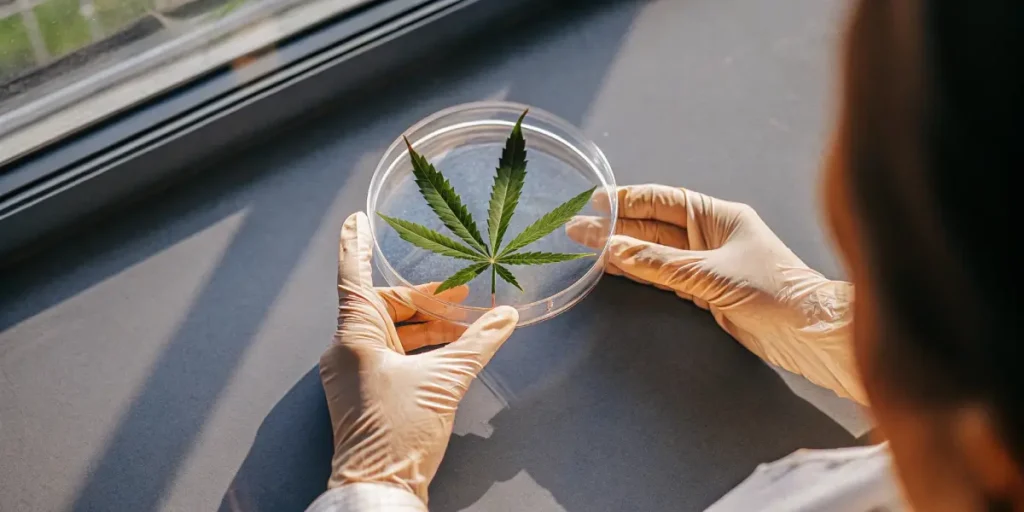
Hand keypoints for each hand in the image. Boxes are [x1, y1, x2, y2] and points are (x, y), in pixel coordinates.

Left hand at [319, 212, 517, 503]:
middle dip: (422, 297)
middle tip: (460, 293)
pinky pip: (393, 353)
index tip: (357, 219)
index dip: (355, 245)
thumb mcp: (445, 381)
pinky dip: (420, 346)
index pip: (352, 276)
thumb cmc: (397, 435)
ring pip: (391, 330)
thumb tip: (504, 317)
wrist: (380, 486)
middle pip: (383, 304)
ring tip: (465, 322)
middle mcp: (349, 349)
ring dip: (426, 324)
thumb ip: (478, 343)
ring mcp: (356, 371)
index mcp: (355, 337)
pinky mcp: (367, 390)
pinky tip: (452, 347)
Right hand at [567, 185, 864, 402]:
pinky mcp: (704, 289)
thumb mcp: (711, 275)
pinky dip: (638, 272)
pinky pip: (663, 275)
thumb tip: (615, 250)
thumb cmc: (773, 293)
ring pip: (655, 252)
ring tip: (584, 246)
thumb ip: (660, 263)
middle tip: (575, 229)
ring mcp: (706, 262)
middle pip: (653, 227)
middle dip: (615, 228)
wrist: (808, 333)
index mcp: (717, 216)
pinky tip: (613, 267)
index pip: (663, 201)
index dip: (627, 200)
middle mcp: (709, 234)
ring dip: (622, 250)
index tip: (595, 201)